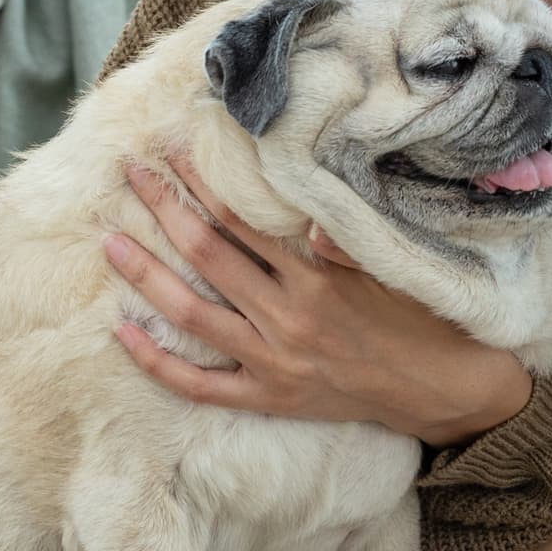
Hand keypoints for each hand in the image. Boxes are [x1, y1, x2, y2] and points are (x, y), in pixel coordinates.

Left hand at [103, 151, 533, 446]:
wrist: (439, 388)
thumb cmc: (416, 316)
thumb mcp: (391, 267)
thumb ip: (346, 242)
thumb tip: (311, 221)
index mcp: (316, 279)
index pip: (242, 223)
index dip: (203, 184)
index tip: (174, 152)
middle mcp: (288, 319)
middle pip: (208, 259)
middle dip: (165, 211)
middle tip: (131, 174)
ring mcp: (272, 363)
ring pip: (192, 316)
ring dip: (148, 277)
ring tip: (112, 243)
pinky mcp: (267, 398)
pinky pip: (199, 385)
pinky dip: (157, 362)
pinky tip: (124, 333)